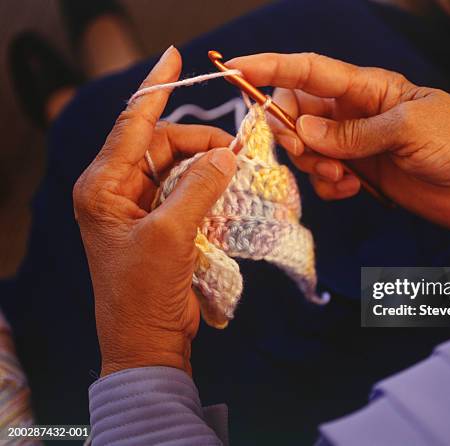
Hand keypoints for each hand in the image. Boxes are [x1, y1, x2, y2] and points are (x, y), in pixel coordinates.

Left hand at [73, 46, 235, 375]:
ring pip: (175, 166)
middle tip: (233, 148)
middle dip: (195, 140)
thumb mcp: (171, 234)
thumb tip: (226, 153)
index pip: (131, 125)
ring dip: (204, 163)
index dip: (155, 89)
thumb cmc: (145, 291)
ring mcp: (137, 207)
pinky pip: (183, 188)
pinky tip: (225, 184)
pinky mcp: (158, 222)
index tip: (174, 57)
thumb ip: (199, 187)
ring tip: (234, 167)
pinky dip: (205, 184)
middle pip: (158, 144)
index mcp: (102, 187)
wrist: (147, 340)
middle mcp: (115, 190)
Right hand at [228, 53, 449, 264]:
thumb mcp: (407, 129)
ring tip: (345, 177)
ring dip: (314, 164)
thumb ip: (352, 132)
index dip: (271, 66)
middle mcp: (357, 113)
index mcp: (369, 87)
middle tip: (306, 151)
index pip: (310, 70)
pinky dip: (328, 185)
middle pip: (299, 111)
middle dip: (292, 132)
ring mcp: (358, 145)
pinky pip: (326, 176)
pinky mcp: (363, 174)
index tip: (235, 68)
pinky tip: (351, 189)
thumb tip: (303, 128)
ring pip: (309, 148)